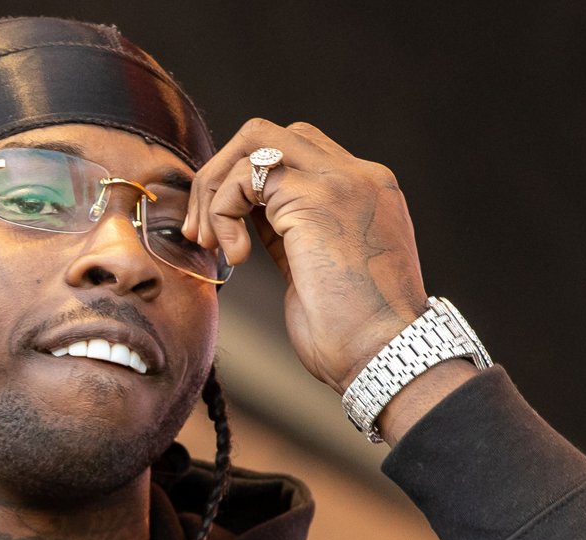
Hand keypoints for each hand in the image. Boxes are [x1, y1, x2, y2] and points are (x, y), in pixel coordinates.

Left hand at [185, 119, 429, 392]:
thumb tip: (246, 221)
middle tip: (200, 231)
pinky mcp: (317, 197)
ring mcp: (342, 181)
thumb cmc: (354, 336)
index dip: (248, 185)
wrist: (385, 357)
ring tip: (211, 243)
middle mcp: (360, 177)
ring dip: (215, 189)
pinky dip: (224, 210)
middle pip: (272, 135)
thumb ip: (292, 234)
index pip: (296, 154)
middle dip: (222, 175)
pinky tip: (236, 255)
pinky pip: (246, 175)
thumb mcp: (318, 270)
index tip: (224, 232)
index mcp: (366, 193)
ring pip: (255, 140)